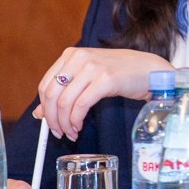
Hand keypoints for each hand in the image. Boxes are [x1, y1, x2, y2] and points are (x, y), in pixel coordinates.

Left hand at [36, 47, 171, 140]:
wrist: (150, 70)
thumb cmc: (121, 74)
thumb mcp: (89, 78)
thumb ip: (65, 92)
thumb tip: (39, 113)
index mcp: (71, 55)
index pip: (45, 84)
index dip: (44, 107)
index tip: (48, 122)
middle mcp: (79, 58)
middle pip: (52, 94)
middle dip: (52, 119)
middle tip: (58, 132)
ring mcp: (93, 67)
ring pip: (65, 102)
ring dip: (65, 123)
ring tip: (71, 132)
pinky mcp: (105, 79)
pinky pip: (81, 105)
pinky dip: (76, 120)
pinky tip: (79, 127)